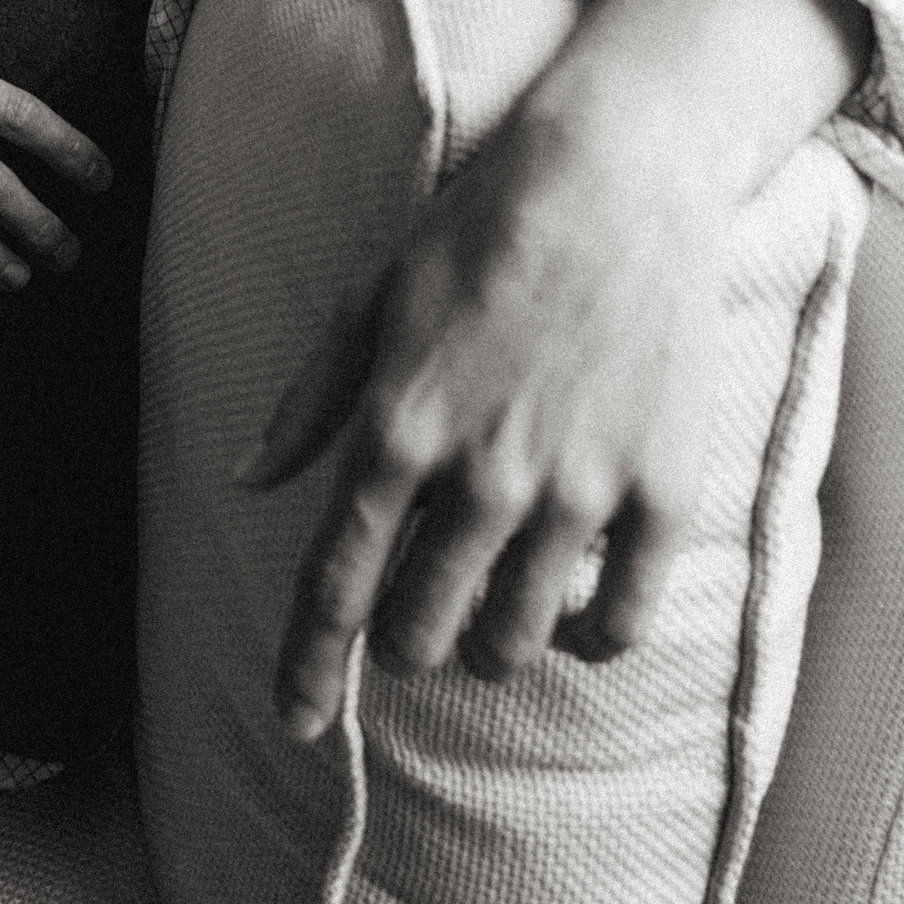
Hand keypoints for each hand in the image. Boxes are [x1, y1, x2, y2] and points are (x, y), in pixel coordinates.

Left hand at [244, 103, 725, 741]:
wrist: (615, 181)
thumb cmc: (477, 230)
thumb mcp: (368, 300)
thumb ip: (309, 402)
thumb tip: (244, 479)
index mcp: (395, 429)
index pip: (334, 587)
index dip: (307, 668)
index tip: (298, 722)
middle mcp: (480, 476)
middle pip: (422, 631)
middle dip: (404, 646)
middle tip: (414, 622)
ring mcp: (576, 491)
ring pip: (514, 639)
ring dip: (488, 642)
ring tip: (490, 608)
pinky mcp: (658, 491)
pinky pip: (618, 619)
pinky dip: (589, 638)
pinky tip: (575, 616)